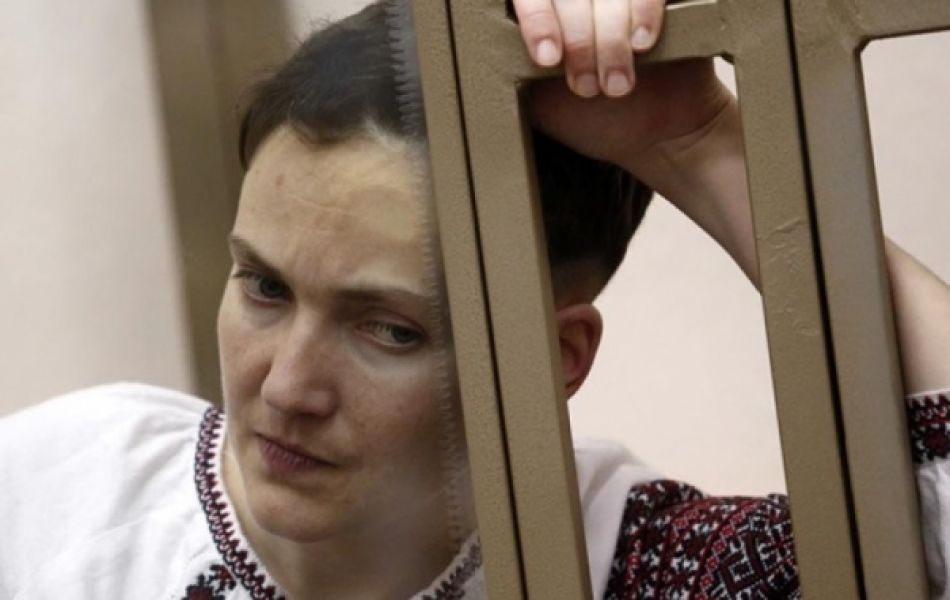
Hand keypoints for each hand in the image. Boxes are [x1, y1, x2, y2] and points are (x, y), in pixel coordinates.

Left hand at [514, 0, 732, 175]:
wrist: (661, 138)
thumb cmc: (596, 121)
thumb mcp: (541, 102)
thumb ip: (514, 70)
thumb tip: (488, 55)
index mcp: (547, 15)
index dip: (537, 18)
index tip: (548, 59)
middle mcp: (580, 1)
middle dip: (578, 38)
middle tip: (585, 86)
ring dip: (609, 38)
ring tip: (615, 85)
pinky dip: (642, 11)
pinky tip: (641, 44)